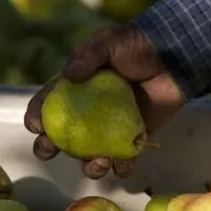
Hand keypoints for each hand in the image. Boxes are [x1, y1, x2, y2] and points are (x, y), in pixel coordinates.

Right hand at [24, 24, 183, 178]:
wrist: (175, 57)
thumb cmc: (137, 46)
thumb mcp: (110, 42)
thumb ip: (89, 55)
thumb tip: (69, 74)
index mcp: (73, 91)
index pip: (45, 107)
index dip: (35, 118)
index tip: (37, 126)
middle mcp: (85, 115)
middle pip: (58, 138)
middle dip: (46, 149)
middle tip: (50, 150)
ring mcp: (107, 131)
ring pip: (88, 158)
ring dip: (88, 167)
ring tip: (99, 162)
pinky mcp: (132, 140)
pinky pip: (122, 162)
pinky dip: (121, 168)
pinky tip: (123, 163)